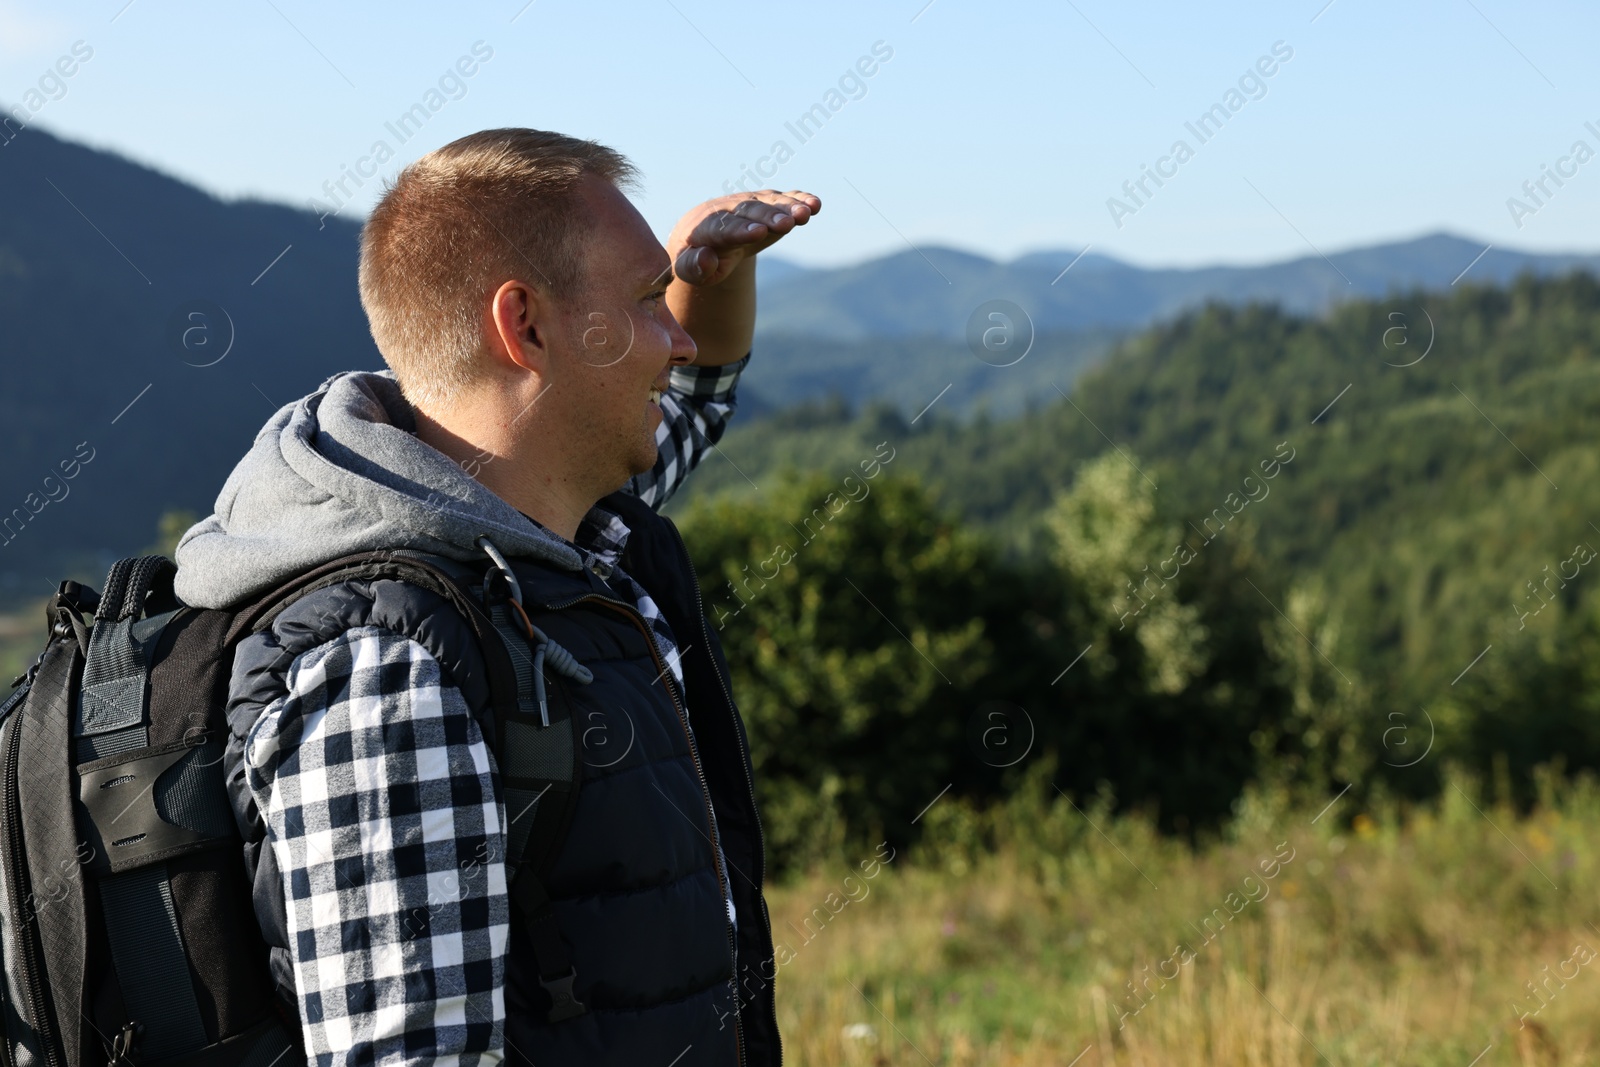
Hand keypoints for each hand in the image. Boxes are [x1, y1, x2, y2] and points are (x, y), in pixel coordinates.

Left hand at [665, 189, 820, 286]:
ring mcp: (749, 204)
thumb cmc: (696, 256)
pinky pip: (783, 199)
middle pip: (749, 211)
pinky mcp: (766, 203)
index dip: (741, 230)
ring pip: (768, 202)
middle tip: (786, 223)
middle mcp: (728, 209)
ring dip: (788, 206)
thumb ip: (692, 266)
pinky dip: (799, 199)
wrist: (703, 234)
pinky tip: (815, 204)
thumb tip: (707, 259)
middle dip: (768, 216)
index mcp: (705, 227)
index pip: (723, 228)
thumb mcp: (688, 269)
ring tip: (806, 212)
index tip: (759, 232)